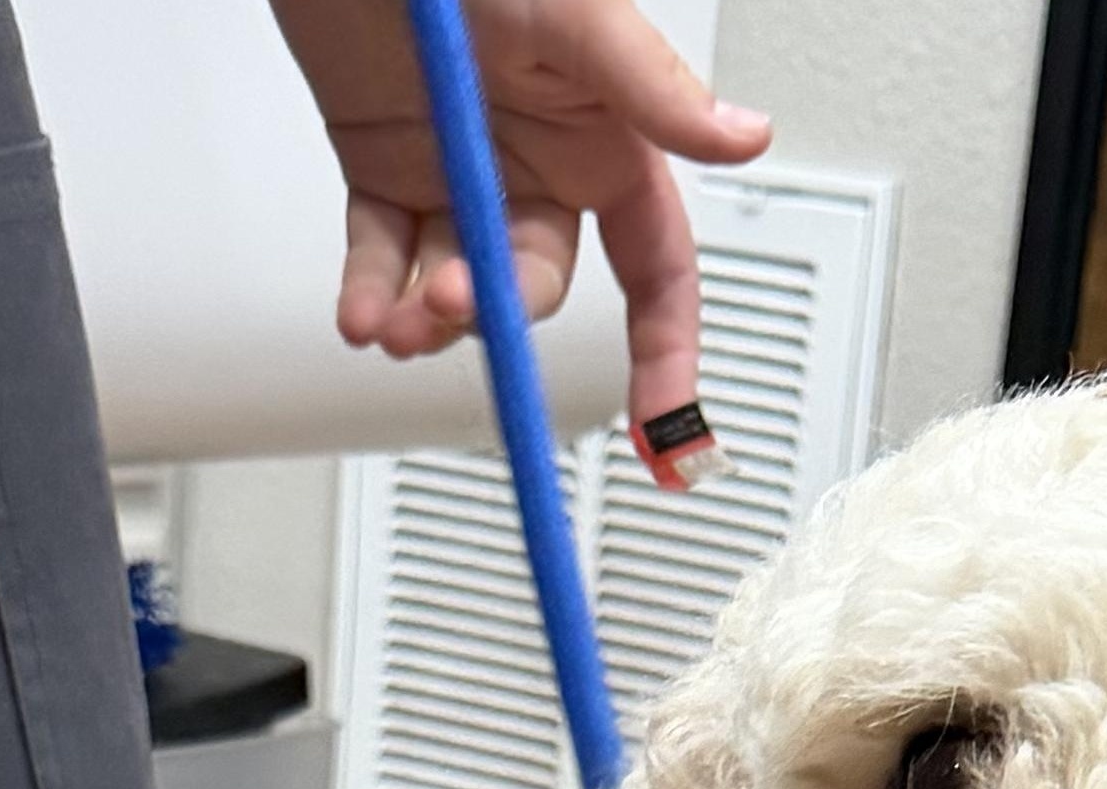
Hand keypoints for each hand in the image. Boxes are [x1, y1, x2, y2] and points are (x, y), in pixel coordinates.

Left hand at [267, 0, 771, 475]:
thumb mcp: (575, 13)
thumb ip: (652, 86)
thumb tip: (745, 138)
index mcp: (601, 141)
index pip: (656, 268)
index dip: (665, 351)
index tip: (662, 428)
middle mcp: (536, 168)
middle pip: (533, 288)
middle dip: (493, 312)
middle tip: (451, 302)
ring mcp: (461, 173)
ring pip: (456, 283)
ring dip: (425, 319)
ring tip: (391, 324)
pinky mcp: (386, 165)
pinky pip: (384, 255)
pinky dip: (370, 295)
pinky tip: (361, 317)